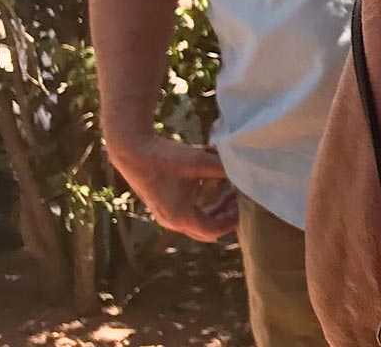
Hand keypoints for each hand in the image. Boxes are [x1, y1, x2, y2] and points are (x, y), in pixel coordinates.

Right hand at [107, 133, 237, 242]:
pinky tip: (213, 186)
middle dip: (225, 217)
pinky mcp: (161, 205)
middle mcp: (171, 221)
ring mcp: (164, 214)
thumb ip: (224, 168)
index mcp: (181, 217)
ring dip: (215, 210)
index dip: (232, 222)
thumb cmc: (166, 157)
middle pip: (205, 230)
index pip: (213, 231)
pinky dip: (203, 204)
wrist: (132, 149)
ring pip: (196, 221)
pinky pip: (187, 213)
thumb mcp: (201, 161)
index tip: (246, 207)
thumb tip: (247, 169)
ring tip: (231, 192)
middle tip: (240, 201)